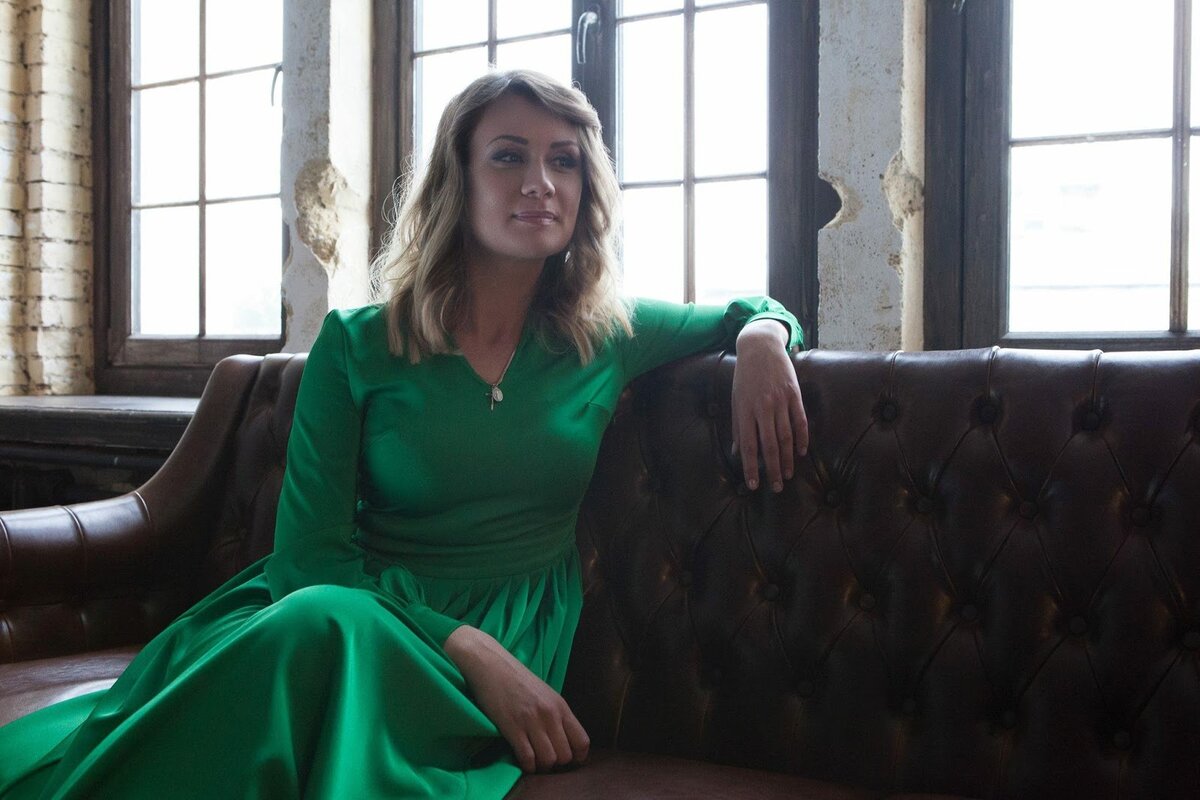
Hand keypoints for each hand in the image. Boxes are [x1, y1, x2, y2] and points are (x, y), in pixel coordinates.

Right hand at [444, 625, 589, 772]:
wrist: (490, 665)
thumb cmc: (516, 680)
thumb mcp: (545, 694)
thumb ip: (556, 715)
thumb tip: (564, 741)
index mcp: (561, 706)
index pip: (582, 742)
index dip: (577, 757)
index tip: (566, 760)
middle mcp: (550, 714)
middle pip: (565, 756)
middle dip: (557, 764)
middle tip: (545, 759)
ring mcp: (531, 721)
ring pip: (548, 760)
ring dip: (541, 766)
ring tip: (533, 760)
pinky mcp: (512, 727)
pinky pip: (527, 758)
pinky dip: (526, 766)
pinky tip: (522, 760)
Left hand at [732, 320, 808, 491]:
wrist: (760, 347)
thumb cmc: (745, 376)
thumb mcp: (736, 400)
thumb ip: (739, 427)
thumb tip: (738, 452)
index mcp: (745, 410)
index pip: (749, 446)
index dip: (751, 468)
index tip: (754, 485)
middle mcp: (763, 407)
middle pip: (770, 445)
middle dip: (773, 469)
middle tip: (776, 487)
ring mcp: (780, 401)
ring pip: (787, 436)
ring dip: (788, 459)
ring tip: (788, 474)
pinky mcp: (795, 394)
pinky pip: (800, 421)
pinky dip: (802, 439)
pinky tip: (801, 452)